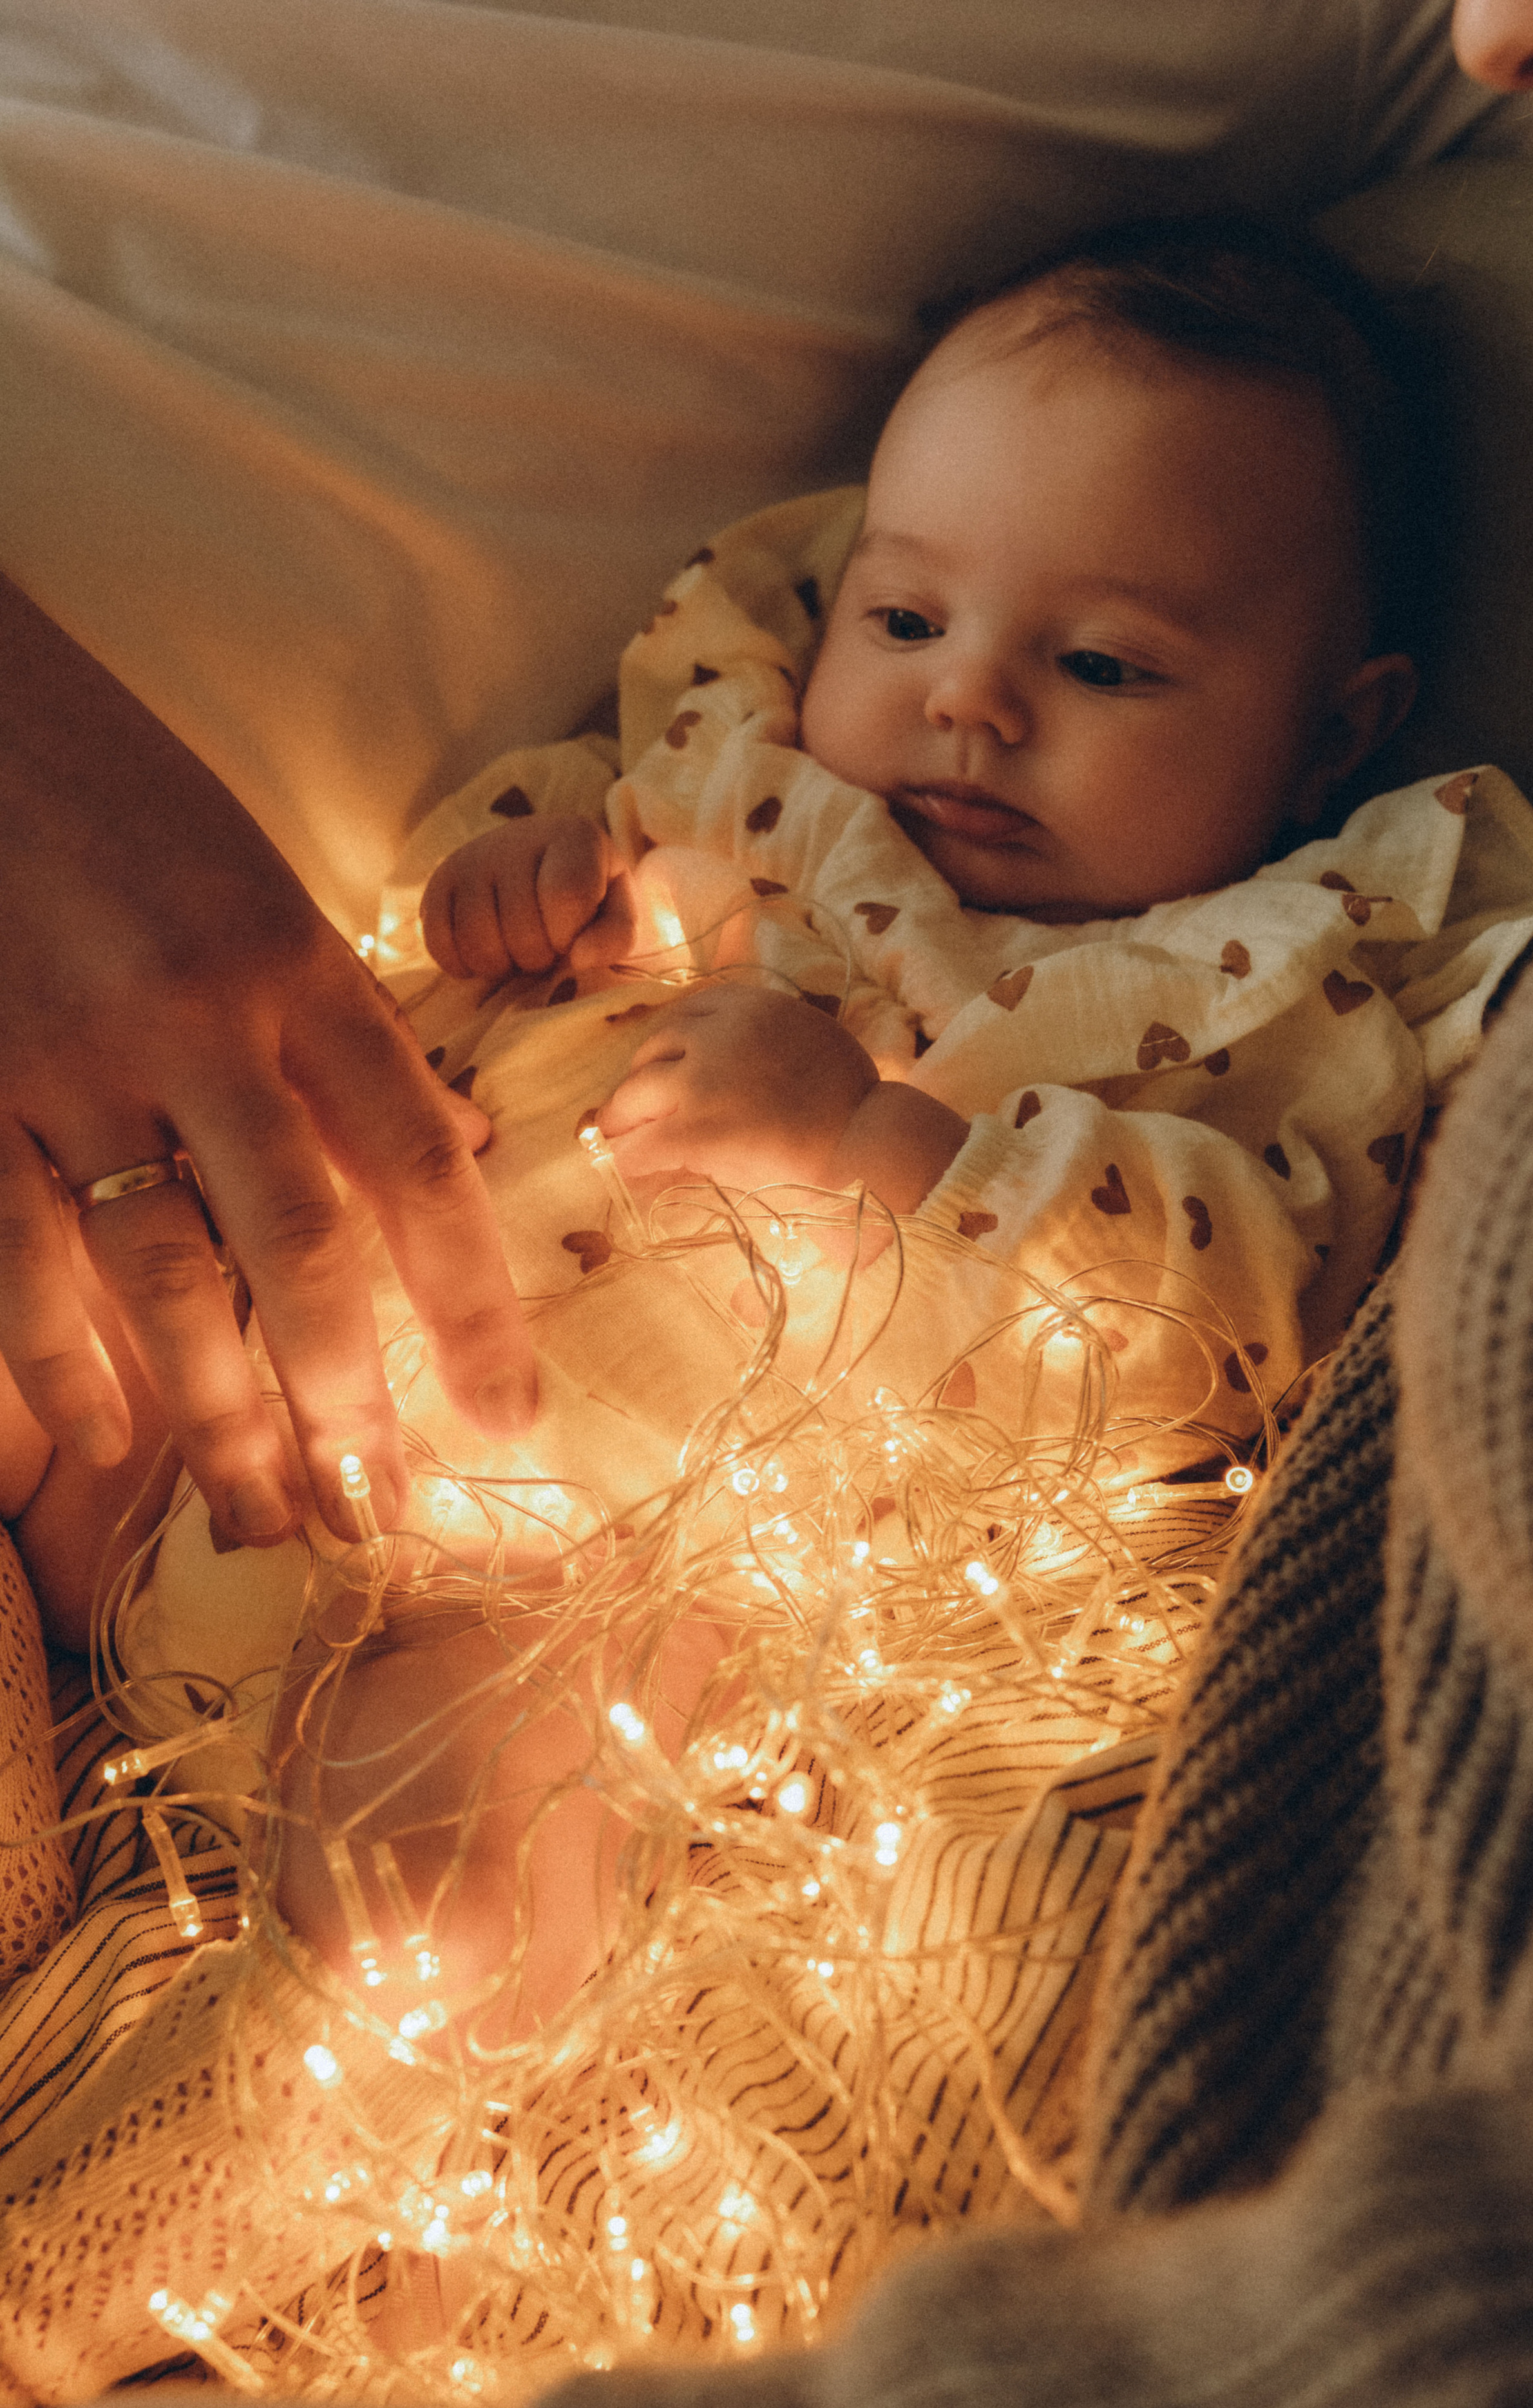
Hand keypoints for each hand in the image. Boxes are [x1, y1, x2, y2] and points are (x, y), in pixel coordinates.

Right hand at [0, 573, 538, 1544]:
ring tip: (269, 1512)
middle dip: (346, 1393)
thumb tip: (447, 1158)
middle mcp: (195, 1021)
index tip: (513, 1415)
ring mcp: (66, 1061)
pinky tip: (110, 1445)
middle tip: (381, 1509)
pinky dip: (58, 1362)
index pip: (417, 1161)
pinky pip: (18, 1253)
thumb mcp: (263, 889)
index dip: (472, 1301)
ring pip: (160, 1275)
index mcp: (294, 963)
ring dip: (220, 1412)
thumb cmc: (126, 801)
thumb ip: (344, 1029)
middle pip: (298, 1244)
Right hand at [421, 812, 635, 980]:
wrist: (539, 868)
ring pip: (479, 943)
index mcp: (574, 836)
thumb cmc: (587, 897)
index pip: (566, 896)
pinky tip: (489, 952)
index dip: (570, 935)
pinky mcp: (438, 883)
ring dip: (503, 966)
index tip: (573, 936)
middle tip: (546, 946)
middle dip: (540, 957)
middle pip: (522, 931)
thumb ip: (617, 935)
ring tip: (519, 950)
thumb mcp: (617, 910)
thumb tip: (579, 959)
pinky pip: (439, 943)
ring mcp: (470, 858)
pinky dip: (464, 965)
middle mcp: (516, 838)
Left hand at [599, 981, 968, 1209]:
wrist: (865, 1142)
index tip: (668, 1065)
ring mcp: (700, 1079)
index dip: (673, 1044)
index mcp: (750, 1004)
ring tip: (620, 1138)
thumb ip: (762, 1041)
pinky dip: (627, 1158)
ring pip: (634, 1093)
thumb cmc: (852, 1103)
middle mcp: (717, 1032)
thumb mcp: (809, 1040)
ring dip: (622, 1118)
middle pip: (655, 1048)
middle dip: (643, 1079)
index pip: (690, 1013)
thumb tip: (726, 1068)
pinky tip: (626, 1170)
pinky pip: (639, 1144)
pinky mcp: (692, 1129)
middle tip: (636, 1108)